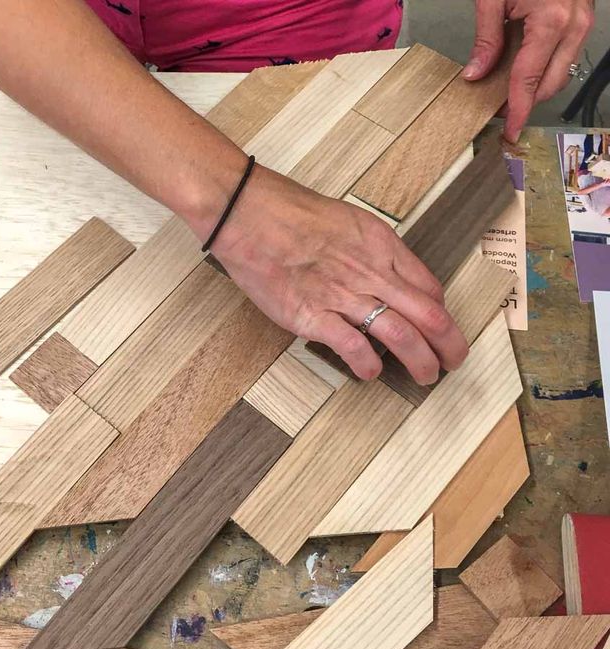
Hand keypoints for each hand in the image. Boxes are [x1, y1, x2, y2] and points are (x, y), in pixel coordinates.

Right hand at [206, 165, 468, 384]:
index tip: (441, 329)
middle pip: (428, 315)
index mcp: (382, 247)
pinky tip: (371, 373)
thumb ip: (372, 250)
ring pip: (400, 335)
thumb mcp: (349, 222)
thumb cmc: (293, 215)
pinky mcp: (313, 316)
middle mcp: (371, 273)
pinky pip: (353, 346)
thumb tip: (387, 276)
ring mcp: (343, 297)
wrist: (251, 216)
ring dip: (420, 362)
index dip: (442, 315)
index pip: (429, 288)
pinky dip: (368, 364)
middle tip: (453, 362)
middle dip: (449, 345)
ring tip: (425, 377)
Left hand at [463, 0, 593, 142]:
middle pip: (549, 85)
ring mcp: (582, 22)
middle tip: (496, 111)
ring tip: (506, 91)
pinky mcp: (582, 19)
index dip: (517, 111)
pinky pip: (564, 58)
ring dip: (535, 88)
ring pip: (560, 75)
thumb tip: (475, 75)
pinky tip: (522, 70)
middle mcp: (573, 25)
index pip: (529, 81)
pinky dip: (544, 70)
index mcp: (551, 21)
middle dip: (524, 103)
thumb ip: (485, 39)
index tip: (509, 132)